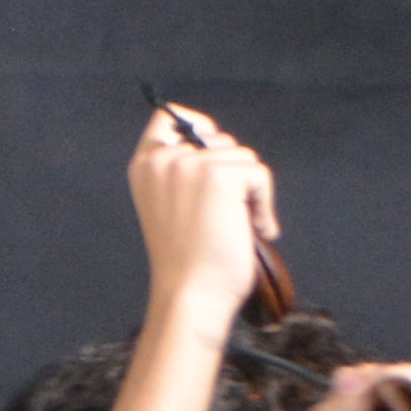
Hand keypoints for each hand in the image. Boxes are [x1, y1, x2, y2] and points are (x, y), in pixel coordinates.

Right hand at [130, 104, 277, 316]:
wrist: (191, 293)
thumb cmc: (189, 263)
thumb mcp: (174, 207)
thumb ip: (186, 175)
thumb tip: (228, 154)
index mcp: (145, 165)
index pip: (170, 116)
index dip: (200, 130)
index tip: (217, 162)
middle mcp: (162, 158)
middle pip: (218, 138)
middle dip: (233, 173)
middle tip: (232, 213)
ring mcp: (189, 163)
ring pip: (242, 157)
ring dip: (252, 192)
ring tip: (242, 226)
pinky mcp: (218, 174)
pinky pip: (259, 173)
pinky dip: (265, 203)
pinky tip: (256, 230)